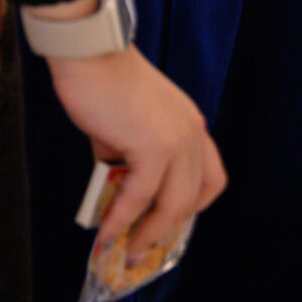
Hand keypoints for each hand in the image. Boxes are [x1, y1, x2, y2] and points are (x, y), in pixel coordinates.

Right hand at [46, 44, 225, 254]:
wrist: (89, 52)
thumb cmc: (102, 81)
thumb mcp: (126, 125)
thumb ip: (129, 158)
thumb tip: (117, 195)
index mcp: (191, 124)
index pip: (212, 178)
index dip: (194, 206)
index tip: (169, 221)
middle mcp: (193, 133)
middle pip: (193, 199)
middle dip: (167, 230)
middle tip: (141, 247)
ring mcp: (177, 140)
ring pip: (172, 205)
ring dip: (148, 233)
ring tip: (125, 249)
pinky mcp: (154, 147)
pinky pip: (140, 196)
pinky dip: (122, 218)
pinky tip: (107, 231)